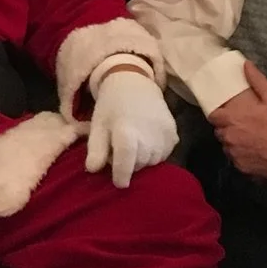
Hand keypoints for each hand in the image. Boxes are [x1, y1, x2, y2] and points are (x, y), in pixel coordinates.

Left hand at [82, 66, 175, 186]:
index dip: (122, 174)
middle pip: (139, 165)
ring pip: (152, 162)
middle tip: (121, 151)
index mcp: (126, 130)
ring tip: (134, 144)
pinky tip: (147, 141)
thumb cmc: (112, 106)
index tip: (119, 183)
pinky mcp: (174, 134)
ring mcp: (164, 135)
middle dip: (129, 164)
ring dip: (142, 160)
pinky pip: (164, 155)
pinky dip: (155, 153)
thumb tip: (92, 170)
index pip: (126, 160)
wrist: (134, 84)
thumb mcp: (97, 125)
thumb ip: (95, 149)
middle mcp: (148, 134)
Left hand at [211, 62, 266, 181]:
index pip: (213, 116)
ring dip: (234, 143)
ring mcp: (235, 154)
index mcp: (233, 118)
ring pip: (227, 147)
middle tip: (243, 126)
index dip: (219, 115)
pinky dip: (242, 157)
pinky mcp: (242, 168)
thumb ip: (257, 81)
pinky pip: (236, 160)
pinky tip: (255, 153)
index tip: (228, 114)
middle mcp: (229, 137)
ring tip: (250, 140)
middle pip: (220, 132)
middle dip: (228, 128)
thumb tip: (246, 64)